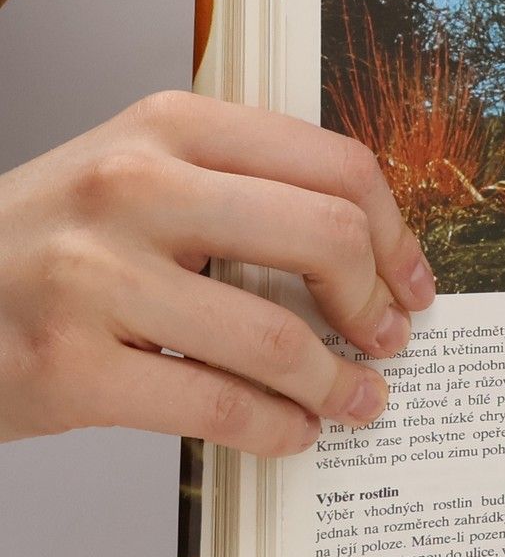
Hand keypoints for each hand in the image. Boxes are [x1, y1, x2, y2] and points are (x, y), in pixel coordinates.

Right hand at [0, 92, 435, 455]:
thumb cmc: (42, 243)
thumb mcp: (136, 175)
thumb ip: (241, 189)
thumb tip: (369, 253)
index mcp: (169, 125)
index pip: (336, 164)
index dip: (395, 233)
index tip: (411, 280)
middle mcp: (135, 186)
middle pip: (325, 237)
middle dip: (375, 302)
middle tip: (389, 339)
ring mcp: (96, 276)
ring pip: (278, 337)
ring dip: (338, 384)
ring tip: (356, 400)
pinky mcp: (72, 367)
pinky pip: (217, 404)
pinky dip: (277, 427)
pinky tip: (292, 431)